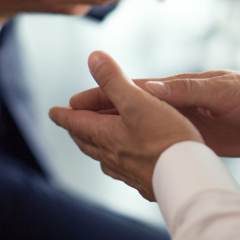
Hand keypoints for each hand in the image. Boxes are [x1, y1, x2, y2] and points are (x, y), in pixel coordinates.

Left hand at [49, 51, 202, 201]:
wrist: (186, 177)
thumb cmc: (165, 139)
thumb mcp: (137, 100)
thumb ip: (114, 80)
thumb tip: (93, 58)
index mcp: (106, 135)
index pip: (77, 123)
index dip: (63, 115)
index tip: (53, 112)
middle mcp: (113, 156)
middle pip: (87, 142)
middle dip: (77, 131)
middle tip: (71, 125)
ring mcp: (129, 172)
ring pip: (104, 158)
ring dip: (96, 148)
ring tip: (95, 143)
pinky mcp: (146, 181)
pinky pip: (124, 171)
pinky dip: (118, 163)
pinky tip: (129, 164)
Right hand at [71, 70, 239, 157]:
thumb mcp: (222, 90)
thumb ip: (187, 90)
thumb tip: (149, 88)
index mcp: (178, 89)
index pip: (131, 91)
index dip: (101, 95)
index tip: (73, 103)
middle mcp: (175, 106)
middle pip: (129, 112)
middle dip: (99, 117)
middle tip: (69, 123)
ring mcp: (183, 126)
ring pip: (140, 132)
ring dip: (115, 135)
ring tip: (90, 144)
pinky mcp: (195, 143)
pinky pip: (159, 148)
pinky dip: (140, 152)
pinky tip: (129, 162)